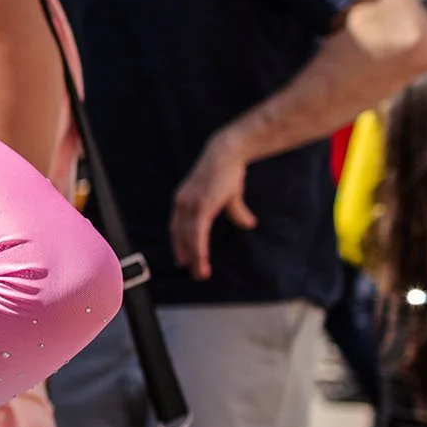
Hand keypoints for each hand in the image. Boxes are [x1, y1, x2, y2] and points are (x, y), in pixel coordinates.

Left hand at [170, 129, 254, 280]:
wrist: (227, 153)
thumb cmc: (228, 171)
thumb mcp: (231, 195)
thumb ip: (236, 211)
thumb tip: (248, 224)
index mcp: (184, 200)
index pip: (178, 226)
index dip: (179, 243)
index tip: (181, 259)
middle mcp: (182, 203)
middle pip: (180, 235)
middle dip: (184, 254)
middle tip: (190, 271)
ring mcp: (189, 205)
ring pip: (188, 238)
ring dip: (193, 257)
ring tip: (200, 273)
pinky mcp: (200, 206)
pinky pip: (197, 234)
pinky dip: (198, 249)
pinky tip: (201, 260)